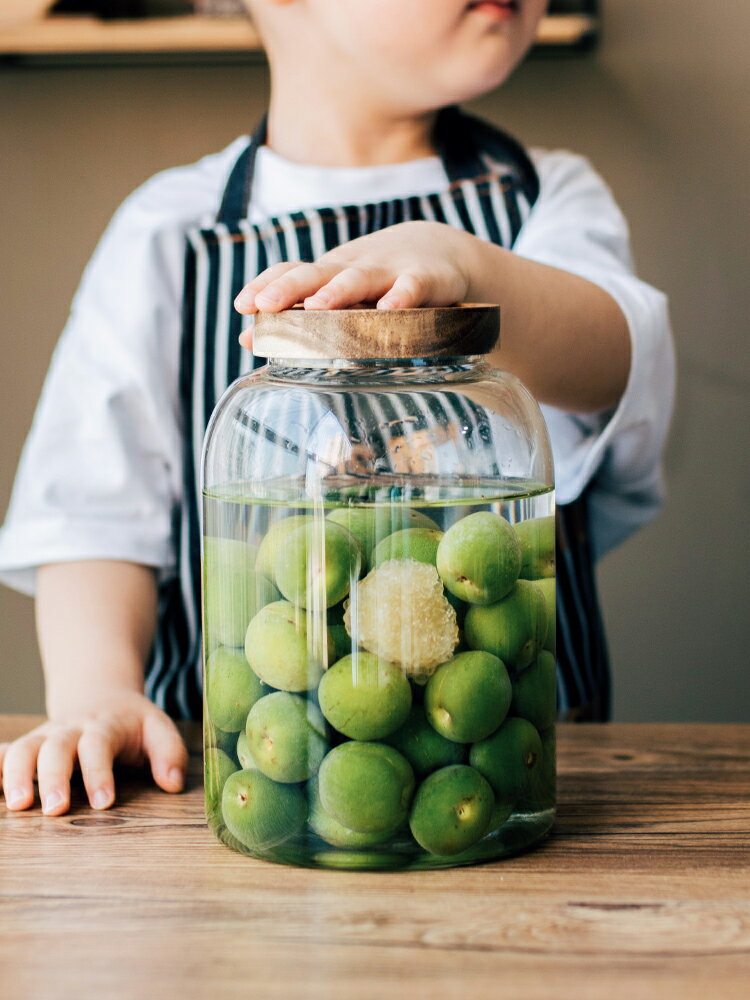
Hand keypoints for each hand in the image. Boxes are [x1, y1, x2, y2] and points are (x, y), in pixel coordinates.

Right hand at [0, 690, 187, 815]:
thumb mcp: (158, 728)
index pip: (99, 746)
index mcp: (103, 726)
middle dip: (54, 778)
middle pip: (56, 748)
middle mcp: (70, 731)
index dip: (99, 773)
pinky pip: (5, 753)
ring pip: (24, 749)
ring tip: (18, 805)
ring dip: (17, 774)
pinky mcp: (29, 746)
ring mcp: (45, 737)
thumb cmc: (132, 722)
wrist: (100, 695)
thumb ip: (169, 753)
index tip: (103, 803)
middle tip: (56, 810)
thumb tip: (172, 784)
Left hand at [234, 222, 472, 345]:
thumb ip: (295, 316)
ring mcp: (388, 272)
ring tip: (315, 307)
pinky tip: (388, 311)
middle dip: (288, 288)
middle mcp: (353, 268)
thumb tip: (244, 339)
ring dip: (337, 291)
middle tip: (264, 305)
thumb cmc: (378, 281)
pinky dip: (401, 297)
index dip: (266, 285)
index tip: (242, 305)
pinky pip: (411, 287)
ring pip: (359, 279)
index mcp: (330, 273)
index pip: (291, 272)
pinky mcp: (424, 279)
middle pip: (317, 274)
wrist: (441, 249)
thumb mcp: (338, 293)